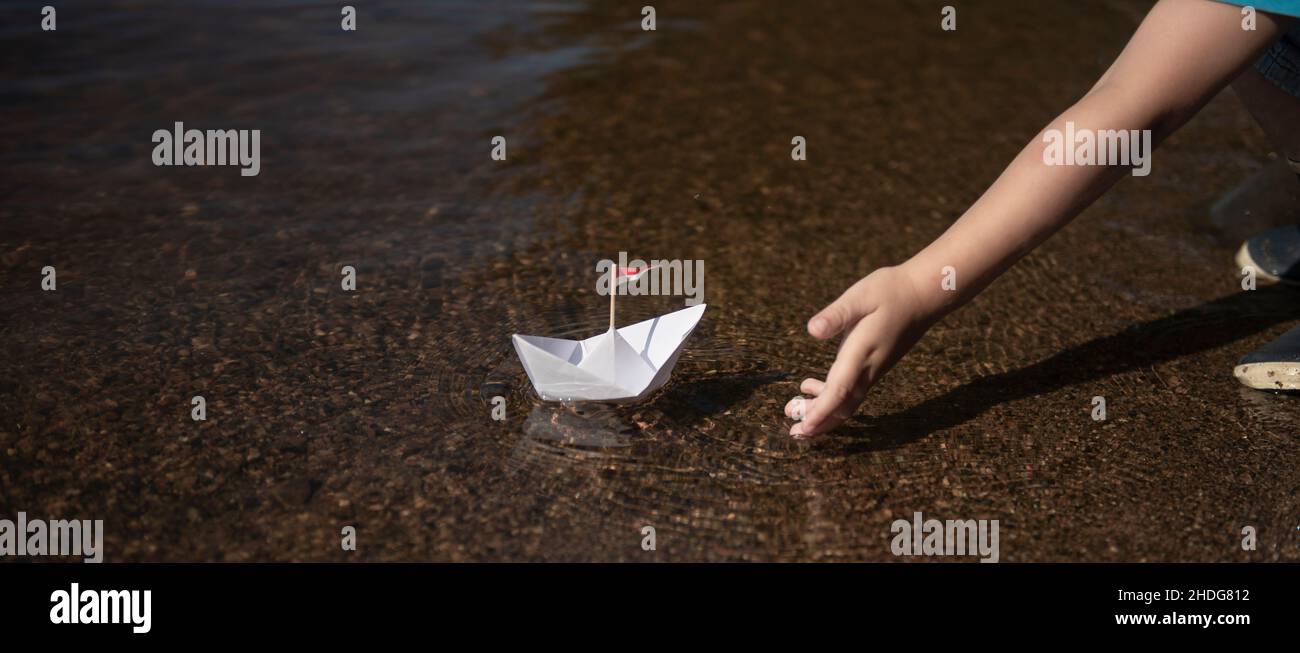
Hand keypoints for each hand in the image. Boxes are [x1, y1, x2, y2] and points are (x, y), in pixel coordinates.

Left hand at [785, 265, 937, 437]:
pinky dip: (830, 397)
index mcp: (860, 353)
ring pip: (847, 402)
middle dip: (818, 422)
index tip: (804, 427)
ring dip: (821, 411)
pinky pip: (851, 392)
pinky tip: (811, 386)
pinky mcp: (874, 366)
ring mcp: (873, 369)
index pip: (839, 391)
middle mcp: (868, 368)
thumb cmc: (890, 291)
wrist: (923, 296)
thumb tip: (812, 330)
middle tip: (792, 429)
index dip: (820, 412)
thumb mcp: (860, 296)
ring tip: (793, 407)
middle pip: (843, 407)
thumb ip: (836, 315)